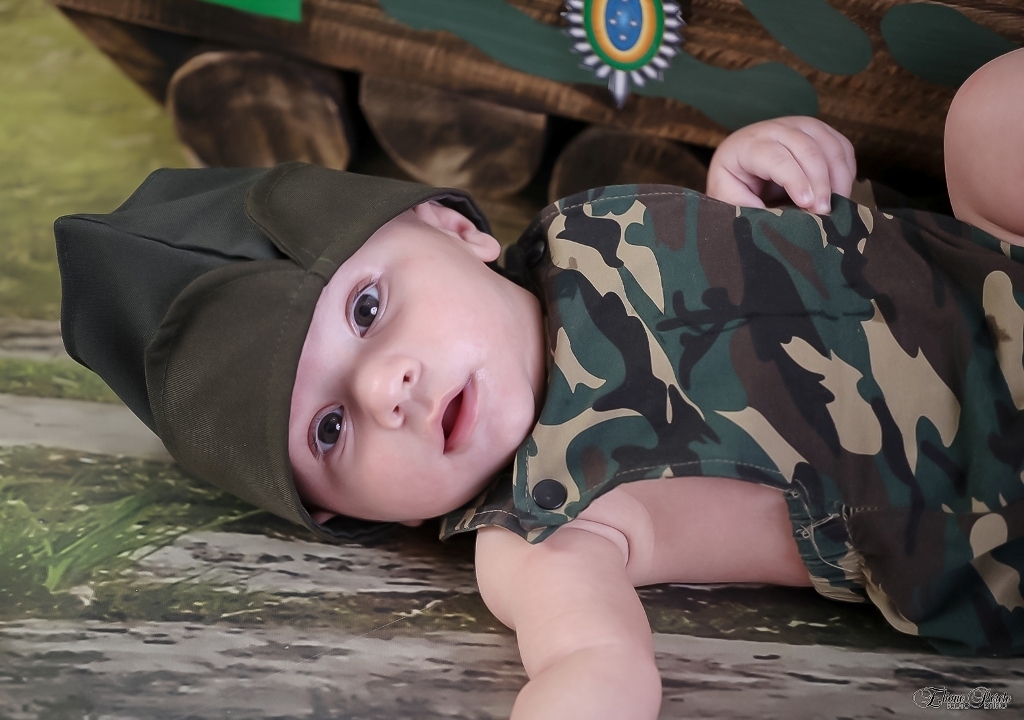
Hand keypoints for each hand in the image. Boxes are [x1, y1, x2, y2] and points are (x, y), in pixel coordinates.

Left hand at [706, 116, 855, 212]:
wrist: (739, 162)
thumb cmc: (733, 183)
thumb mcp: (728, 197)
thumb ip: (747, 206)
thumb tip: (776, 219)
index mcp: (748, 145)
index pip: (777, 158)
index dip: (796, 180)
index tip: (808, 205)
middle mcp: (775, 129)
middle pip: (807, 148)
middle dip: (821, 182)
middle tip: (825, 211)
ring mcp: (799, 126)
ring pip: (829, 144)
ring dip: (839, 176)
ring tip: (837, 204)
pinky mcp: (818, 131)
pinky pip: (841, 146)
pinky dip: (846, 169)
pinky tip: (841, 191)